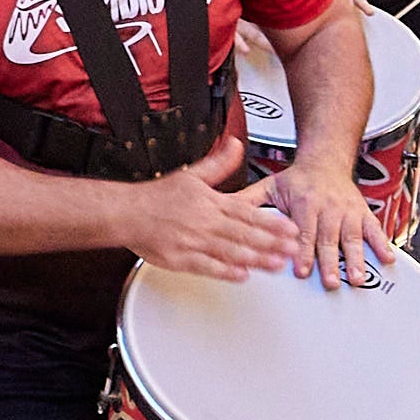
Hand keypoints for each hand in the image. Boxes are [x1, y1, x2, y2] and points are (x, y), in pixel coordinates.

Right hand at [119, 139, 301, 280]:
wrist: (126, 213)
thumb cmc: (157, 197)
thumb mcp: (192, 175)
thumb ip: (219, 164)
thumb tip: (236, 144)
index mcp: (211, 202)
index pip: (247, 213)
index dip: (271, 221)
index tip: (290, 228)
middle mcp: (205, 222)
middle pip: (244, 233)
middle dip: (271, 242)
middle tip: (294, 249)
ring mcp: (193, 242)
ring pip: (230, 251)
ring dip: (255, 258)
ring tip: (276, 264)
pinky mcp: (180, 259)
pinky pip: (206, 267)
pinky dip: (224, 271)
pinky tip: (242, 275)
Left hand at [262, 159, 387, 288]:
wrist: (326, 159)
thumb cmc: (297, 179)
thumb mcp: (270, 186)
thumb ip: (249, 203)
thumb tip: (226, 213)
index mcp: (303, 202)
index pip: (303, 230)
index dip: (302, 251)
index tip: (301, 270)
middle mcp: (327, 207)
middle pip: (329, 238)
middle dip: (331, 261)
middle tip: (331, 282)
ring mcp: (347, 211)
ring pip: (353, 237)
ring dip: (356, 259)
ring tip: (357, 278)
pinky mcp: (362, 213)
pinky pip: (374, 229)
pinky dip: (381, 244)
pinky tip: (386, 260)